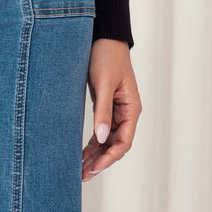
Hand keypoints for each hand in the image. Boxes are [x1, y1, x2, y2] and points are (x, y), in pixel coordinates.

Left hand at [81, 38, 141, 181]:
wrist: (103, 36)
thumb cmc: (106, 56)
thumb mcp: (103, 83)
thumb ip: (103, 110)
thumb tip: (101, 139)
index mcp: (131, 108)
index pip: (123, 142)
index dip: (110, 157)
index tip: (94, 168)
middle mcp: (125, 112)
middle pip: (115, 145)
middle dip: (100, 161)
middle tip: (82, 175)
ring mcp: (115, 110)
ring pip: (107, 140)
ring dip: (95, 154)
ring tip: (79, 170)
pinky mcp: (104, 105)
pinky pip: (100, 129)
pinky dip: (92, 142)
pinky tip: (81, 153)